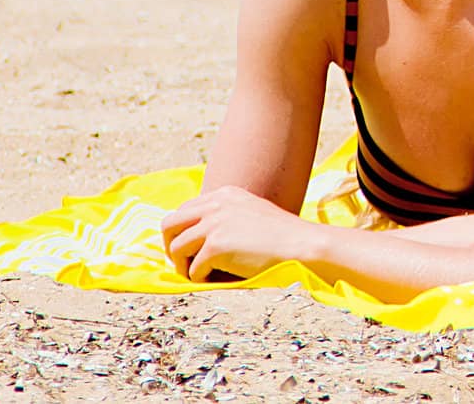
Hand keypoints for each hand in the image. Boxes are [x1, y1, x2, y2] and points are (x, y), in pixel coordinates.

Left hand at [160, 185, 315, 282]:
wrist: (303, 246)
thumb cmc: (283, 237)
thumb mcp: (251, 214)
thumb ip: (225, 218)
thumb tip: (196, 238)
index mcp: (224, 194)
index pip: (184, 210)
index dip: (182, 232)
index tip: (188, 249)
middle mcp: (216, 204)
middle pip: (169, 224)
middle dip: (172, 246)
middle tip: (184, 263)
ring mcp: (214, 224)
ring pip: (177, 248)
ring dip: (185, 266)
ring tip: (202, 274)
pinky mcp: (216, 246)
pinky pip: (193, 269)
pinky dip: (202, 278)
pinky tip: (220, 278)